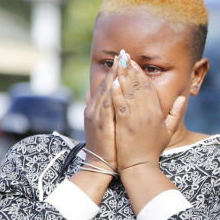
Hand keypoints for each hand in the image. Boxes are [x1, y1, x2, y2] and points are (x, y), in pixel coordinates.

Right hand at [83, 55, 117, 169]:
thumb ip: (102, 109)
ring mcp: (96, 116)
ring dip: (114, 76)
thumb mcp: (104, 125)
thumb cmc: (107, 147)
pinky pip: (106, 106)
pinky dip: (111, 93)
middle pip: (106, 84)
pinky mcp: (100, 125)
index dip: (116, 72)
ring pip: (105, 91)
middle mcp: (94, 109)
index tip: (125, 59)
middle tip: (124, 53)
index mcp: (97, 109)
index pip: (107, 86)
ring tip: (122, 62)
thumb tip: (96, 93)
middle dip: (116, 69)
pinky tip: (116, 83)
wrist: (99, 165)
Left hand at [111, 54, 186, 172]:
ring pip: (129, 91)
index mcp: (157, 113)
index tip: (135, 63)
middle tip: (124, 55)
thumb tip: (182, 98)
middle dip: (130, 69)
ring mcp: (136, 118)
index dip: (141, 74)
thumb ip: (176, 114)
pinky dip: (117, 92)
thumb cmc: (153, 150)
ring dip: (122, 75)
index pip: (149, 88)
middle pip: (138, 85)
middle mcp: (148, 112)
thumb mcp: (169, 131)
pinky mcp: (125, 124)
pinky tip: (113, 81)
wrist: (141, 166)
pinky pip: (120, 103)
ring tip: (117, 62)